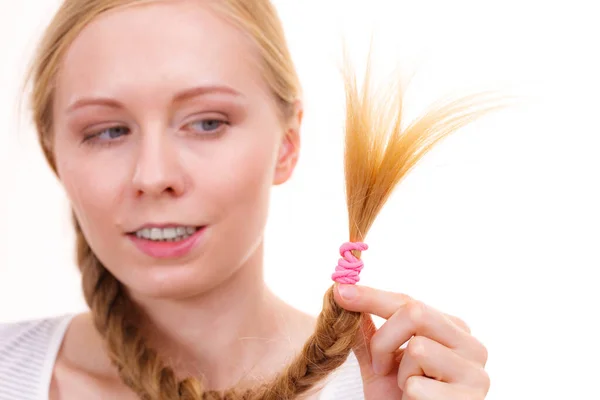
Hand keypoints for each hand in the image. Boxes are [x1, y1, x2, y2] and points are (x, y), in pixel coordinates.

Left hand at [334, 284, 489, 399]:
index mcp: (451, 329)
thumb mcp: (379, 362)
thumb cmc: (399, 399)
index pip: (408, 301)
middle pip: (416, 312)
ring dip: (400, 375)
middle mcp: (471, 344)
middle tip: (378, 367)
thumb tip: (344, 294)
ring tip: (407, 389)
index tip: (339, 291)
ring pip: (418, 348)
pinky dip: (408, 397)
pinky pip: (417, 386)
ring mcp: (475, 372)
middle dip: (384, 340)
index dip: (372, 296)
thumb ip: (367, 332)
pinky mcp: (470, 398)